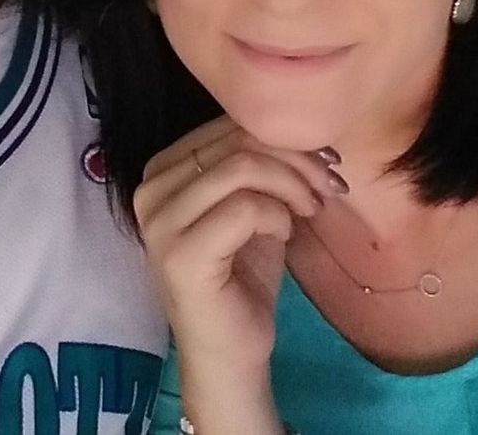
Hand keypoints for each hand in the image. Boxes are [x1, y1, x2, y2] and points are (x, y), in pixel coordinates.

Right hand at [134, 116, 344, 428]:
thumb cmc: (242, 278)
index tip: (322, 164)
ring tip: (310, 209)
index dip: (281, 136)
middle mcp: (150, 190)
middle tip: (327, 186)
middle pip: (235, 141)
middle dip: (295, 159)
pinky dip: (278, 215)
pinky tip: (285, 234)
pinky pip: (245, 208)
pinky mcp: (181, 255)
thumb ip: (262, 165)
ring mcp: (160, 223)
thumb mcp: (253, 206)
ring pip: (241, 168)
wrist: (230, 353)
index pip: (226, 124)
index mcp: (161, 171)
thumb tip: (306, 129)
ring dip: (291, 185)